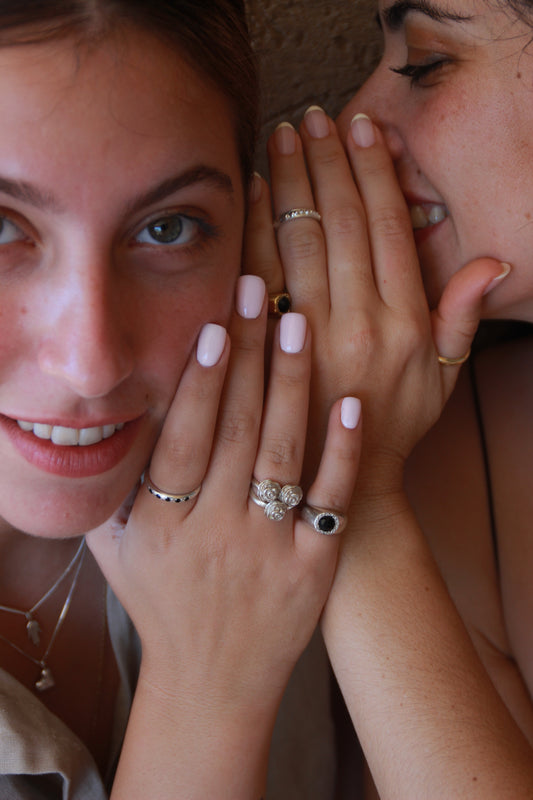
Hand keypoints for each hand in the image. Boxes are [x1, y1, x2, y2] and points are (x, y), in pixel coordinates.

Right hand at [87, 274, 359, 716]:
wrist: (213, 682)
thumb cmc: (161, 602)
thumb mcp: (119, 547)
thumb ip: (116, 485)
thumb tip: (113, 414)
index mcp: (163, 526)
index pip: (184, 439)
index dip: (200, 381)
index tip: (215, 326)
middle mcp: (216, 534)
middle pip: (237, 431)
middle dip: (248, 356)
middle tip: (260, 292)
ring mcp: (270, 550)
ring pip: (283, 453)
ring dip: (292, 385)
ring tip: (300, 323)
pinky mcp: (314, 566)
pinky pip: (332, 501)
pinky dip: (343, 452)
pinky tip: (351, 403)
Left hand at [244, 109, 506, 493]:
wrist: (344, 485)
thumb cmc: (394, 427)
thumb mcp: (445, 379)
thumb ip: (461, 317)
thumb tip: (493, 262)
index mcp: (406, 322)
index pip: (388, 229)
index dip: (375, 173)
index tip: (361, 129)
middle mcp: (360, 323)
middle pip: (342, 223)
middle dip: (325, 162)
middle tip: (310, 118)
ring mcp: (311, 337)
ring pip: (299, 242)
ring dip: (287, 183)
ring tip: (278, 139)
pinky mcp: (270, 352)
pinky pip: (260, 278)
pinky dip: (255, 231)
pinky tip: (251, 194)